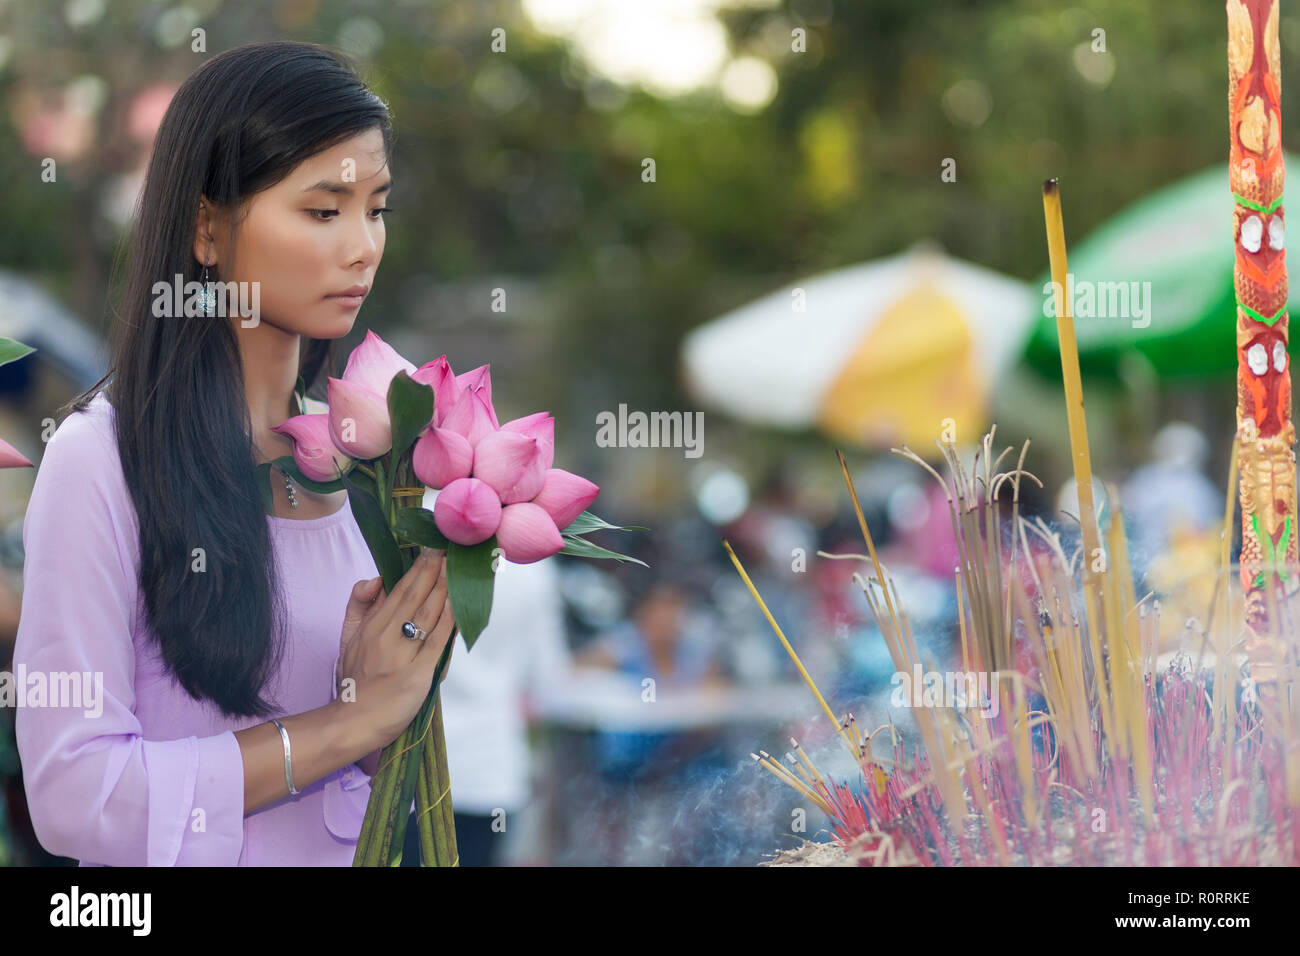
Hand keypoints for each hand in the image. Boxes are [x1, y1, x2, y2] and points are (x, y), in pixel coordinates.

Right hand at [336, 548, 455, 749]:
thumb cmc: (354, 680)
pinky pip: (438, 641)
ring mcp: (403, 655)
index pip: (400, 588)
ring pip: (428, 612)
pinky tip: (459, 602)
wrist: (352, 723)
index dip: (420, 566)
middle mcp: (387, 636)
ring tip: (459, 566)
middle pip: (416, 595)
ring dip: (446, 587)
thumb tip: (376, 577)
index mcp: (371, 625)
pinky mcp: (418, 675)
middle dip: (436, 568)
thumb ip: (359, 605)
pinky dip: (450, 620)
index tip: (435, 546)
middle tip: (452, 547)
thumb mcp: (346, 638)